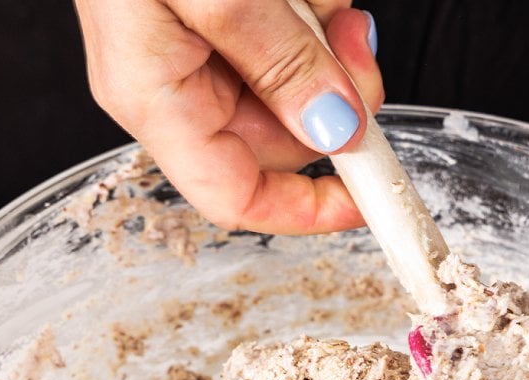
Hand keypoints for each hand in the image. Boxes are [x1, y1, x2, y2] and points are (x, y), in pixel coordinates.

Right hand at [74, 0, 381, 233]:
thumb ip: (278, 62)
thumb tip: (338, 128)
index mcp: (156, 96)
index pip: (236, 195)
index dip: (307, 209)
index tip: (373, 194)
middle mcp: (177, 81)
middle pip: (283, 135)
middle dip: (333, 95)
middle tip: (353, 41)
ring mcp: (202, 44)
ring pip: (296, 80)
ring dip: (324, 38)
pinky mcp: (226, 9)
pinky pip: (289, 31)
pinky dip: (312, 7)